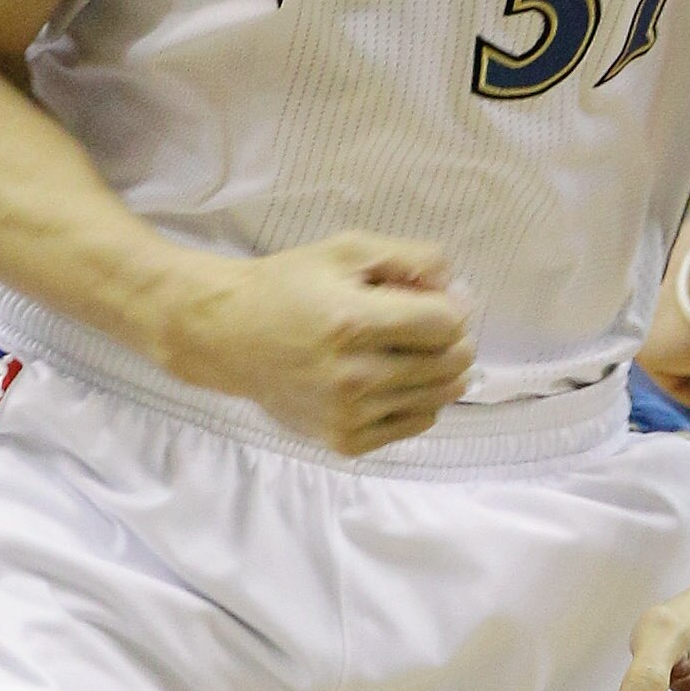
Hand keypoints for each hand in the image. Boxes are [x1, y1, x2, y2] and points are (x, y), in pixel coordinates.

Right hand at [161, 231, 474, 456]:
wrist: (231, 336)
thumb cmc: (289, 285)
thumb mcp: (346, 250)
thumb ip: (411, 258)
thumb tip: (459, 287)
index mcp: (352, 322)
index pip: (446, 324)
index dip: (452, 306)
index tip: (435, 299)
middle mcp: (353, 375)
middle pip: (450, 363)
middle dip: (453, 338)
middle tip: (429, 323)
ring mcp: (349, 414)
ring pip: (439, 396)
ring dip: (442, 370)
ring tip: (417, 349)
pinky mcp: (344, 440)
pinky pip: (416, 423)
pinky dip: (421, 400)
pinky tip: (398, 378)